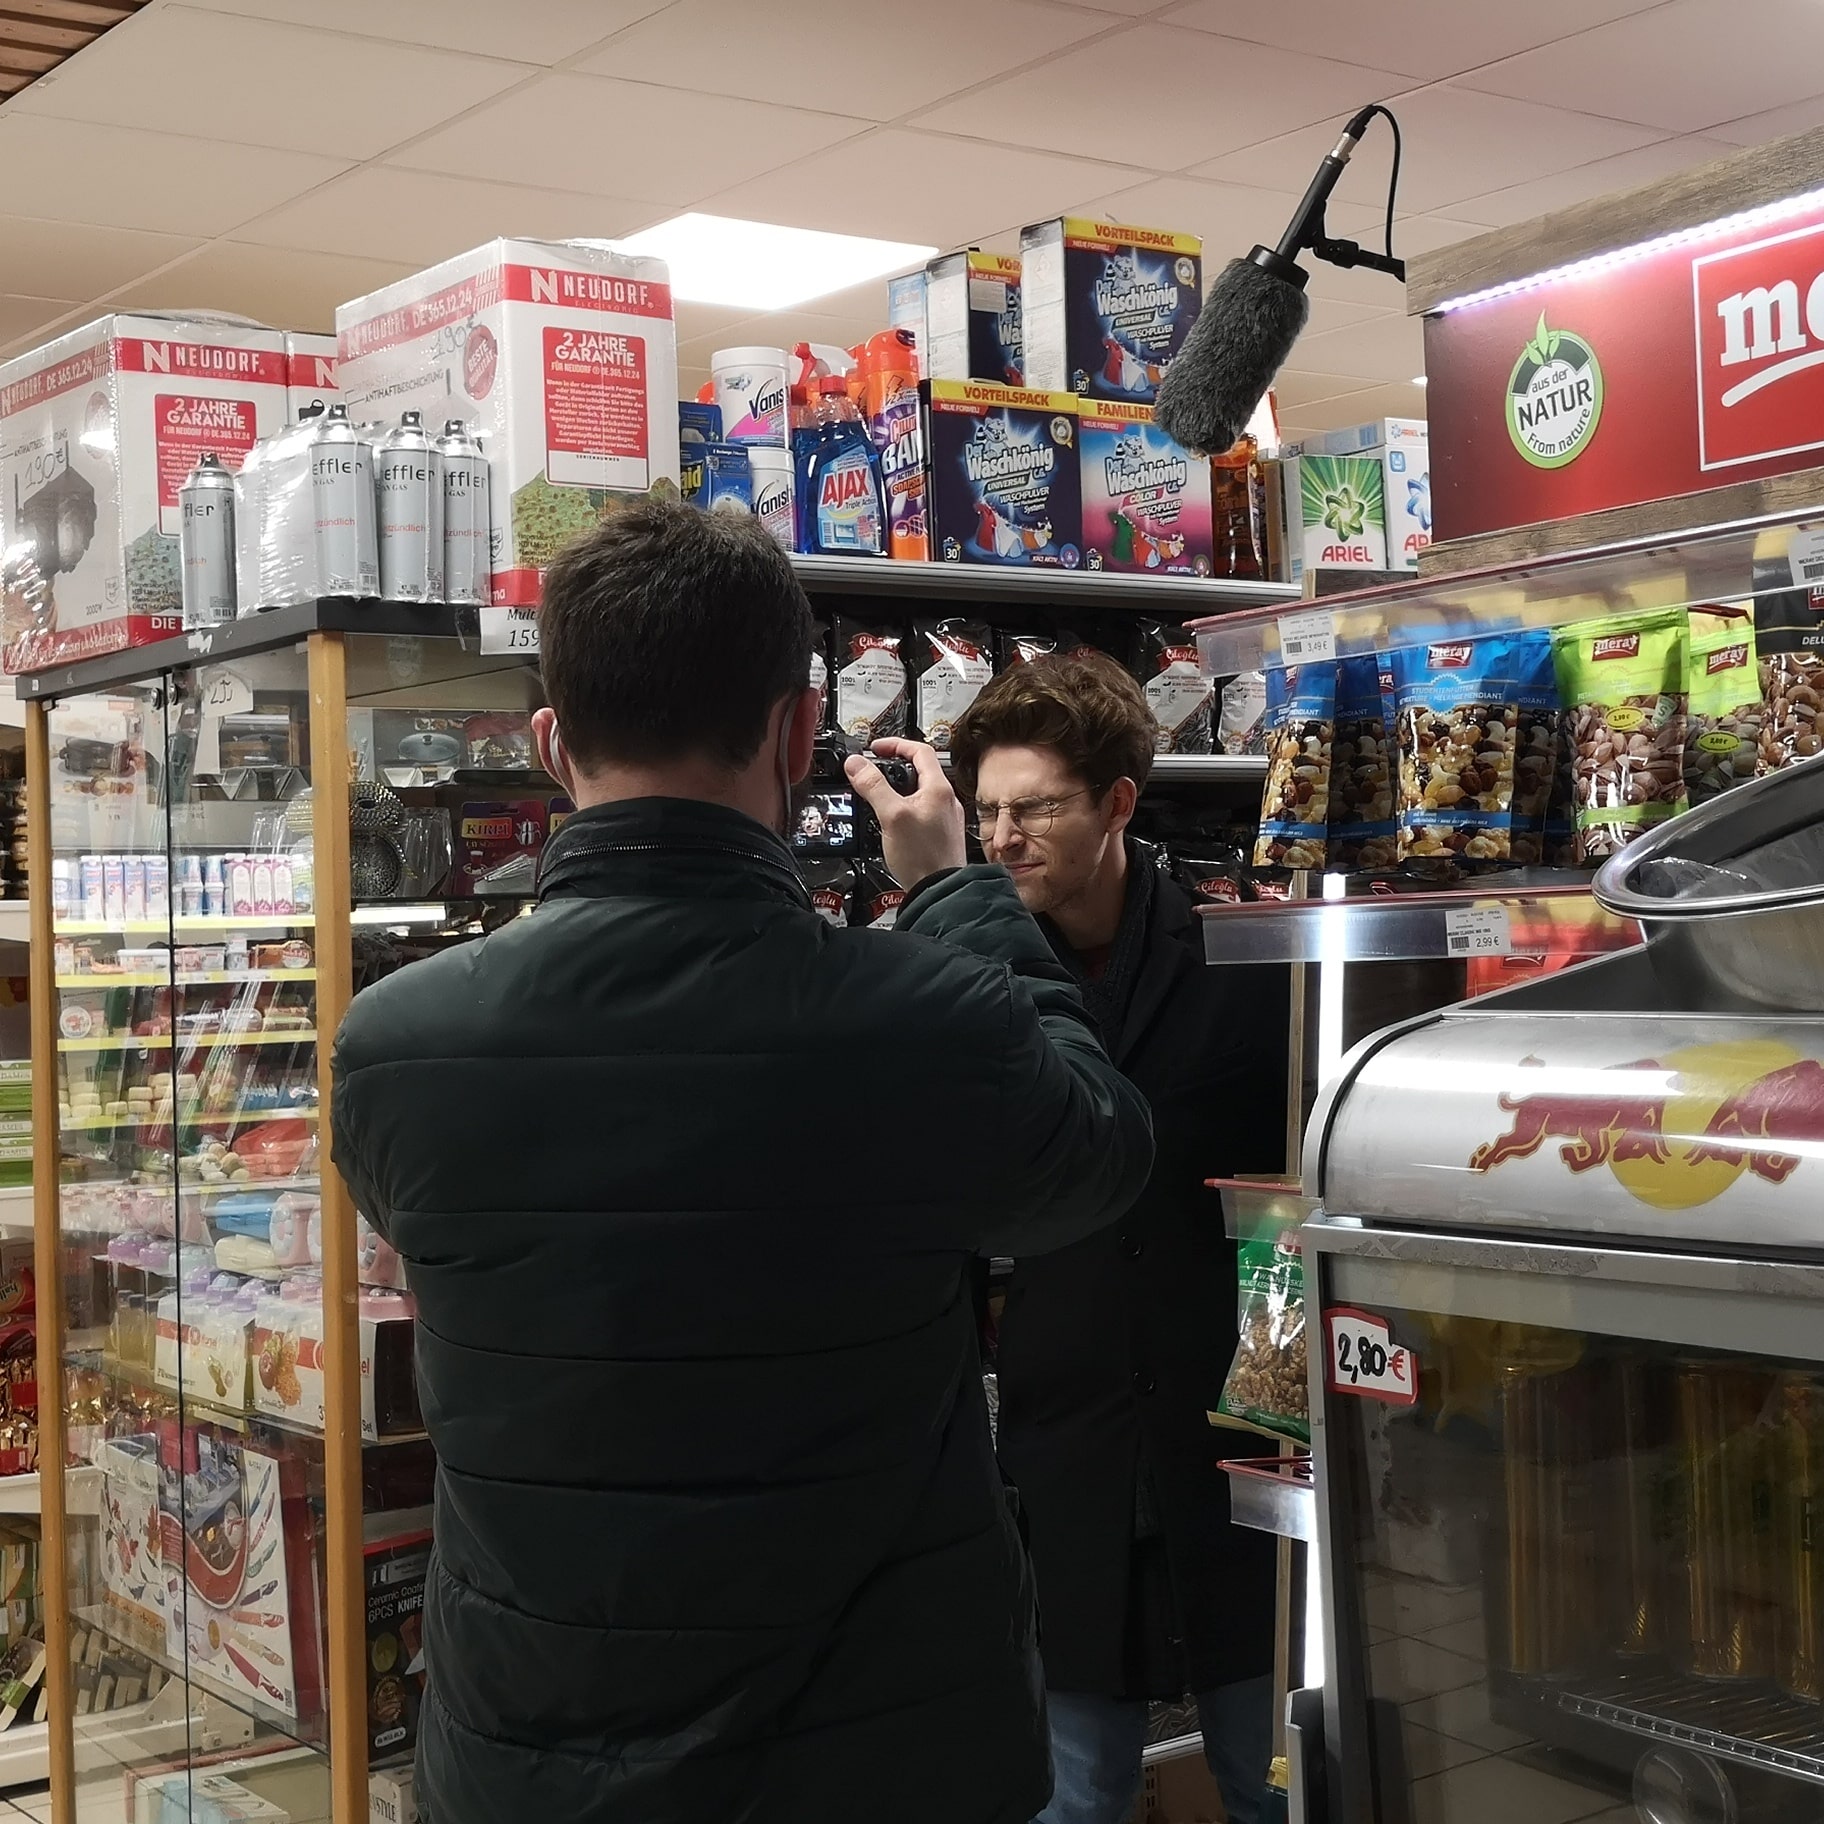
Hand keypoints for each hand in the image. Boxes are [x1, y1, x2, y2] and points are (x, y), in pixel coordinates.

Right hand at [845, 737, 966, 888]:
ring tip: (878, 794)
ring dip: (898, 788)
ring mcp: (944, 818)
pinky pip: (920, 811)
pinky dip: (904, 808)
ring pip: (919, 792)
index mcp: (939, 788)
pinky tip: (891, 821)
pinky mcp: (939, 835)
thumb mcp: (892, 816)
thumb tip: (856, 764)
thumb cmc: (923, 857)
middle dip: (894, 766)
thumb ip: (873, 787)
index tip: (875, 748)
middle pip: (919, 770)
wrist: (940, 892)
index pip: (919, 750)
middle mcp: (946, 800)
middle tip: (874, 768)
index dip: (895, 744)